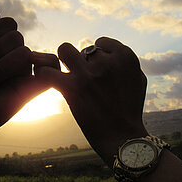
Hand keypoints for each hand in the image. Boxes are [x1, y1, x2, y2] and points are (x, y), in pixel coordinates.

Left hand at [35, 37, 148, 165]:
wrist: (123, 137)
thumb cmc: (131, 110)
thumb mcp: (138, 79)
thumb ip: (124, 63)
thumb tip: (109, 53)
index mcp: (125, 57)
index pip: (101, 43)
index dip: (96, 57)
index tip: (95, 70)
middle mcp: (107, 61)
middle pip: (83, 49)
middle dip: (81, 60)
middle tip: (81, 76)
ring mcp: (88, 73)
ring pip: (64, 49)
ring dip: (62, 61)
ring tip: (64, 74)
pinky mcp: (71, 87)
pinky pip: (47, 70)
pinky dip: (43, 73)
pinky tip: (47, 80)